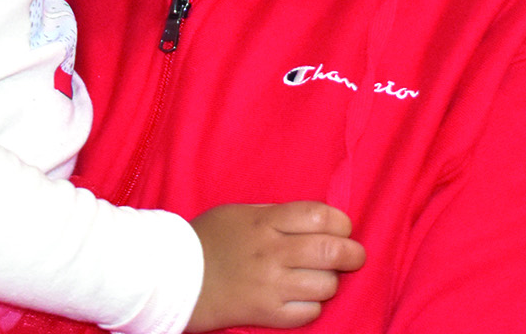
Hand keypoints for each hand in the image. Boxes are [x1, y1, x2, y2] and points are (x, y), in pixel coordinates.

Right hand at [187, 202, 365, 330]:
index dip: (342, 223)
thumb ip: (275, 213)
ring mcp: (270, 285)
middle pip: (332, 251)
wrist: (172, 277)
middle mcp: (272, 252)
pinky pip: (309, 313)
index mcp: (265, 221)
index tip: (341, 229)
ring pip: (326, 285)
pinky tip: (301, 298)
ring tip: (318, 278)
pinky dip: (312, 306)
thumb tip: (313, 218)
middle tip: (352, 256)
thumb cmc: (206, 240)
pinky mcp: (265, 313)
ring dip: (329, 282)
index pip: (321, 216)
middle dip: (353, 254)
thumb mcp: (239, 212)